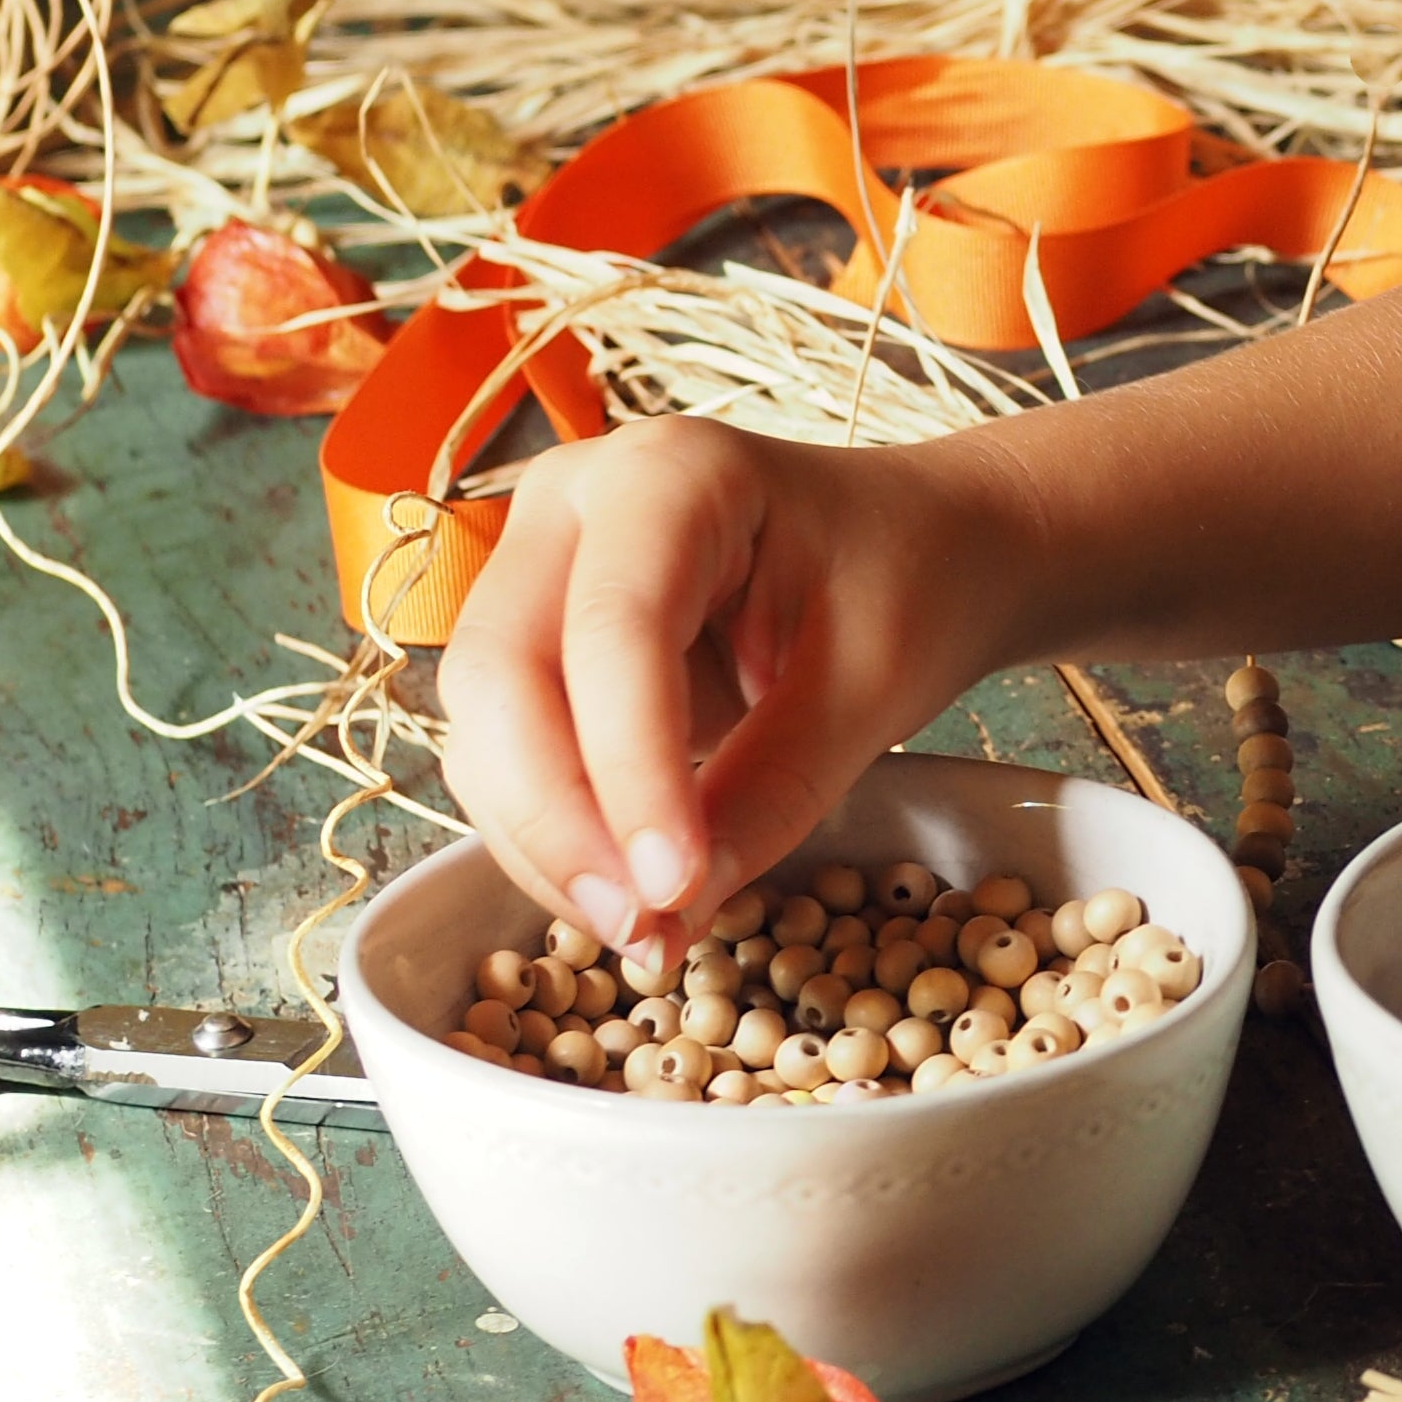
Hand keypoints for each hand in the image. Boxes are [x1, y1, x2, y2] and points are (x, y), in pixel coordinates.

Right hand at [435, 419, 1015, 943]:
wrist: (918, 544)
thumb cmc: (907, 580)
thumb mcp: (872, 685)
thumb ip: (773, 788)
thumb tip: (673, 907)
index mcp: (673, 472)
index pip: (613, 628)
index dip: (630, 769)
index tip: (673, 888)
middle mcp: (574, 502)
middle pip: (502, 674)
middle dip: (558, 819)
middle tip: (643, 927)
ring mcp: (536, 567)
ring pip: (483, 726)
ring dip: (547, 845)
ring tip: (650, 930)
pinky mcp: (532, 641)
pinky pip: (505, 754)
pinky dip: (554, 837)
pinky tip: (630, 896)